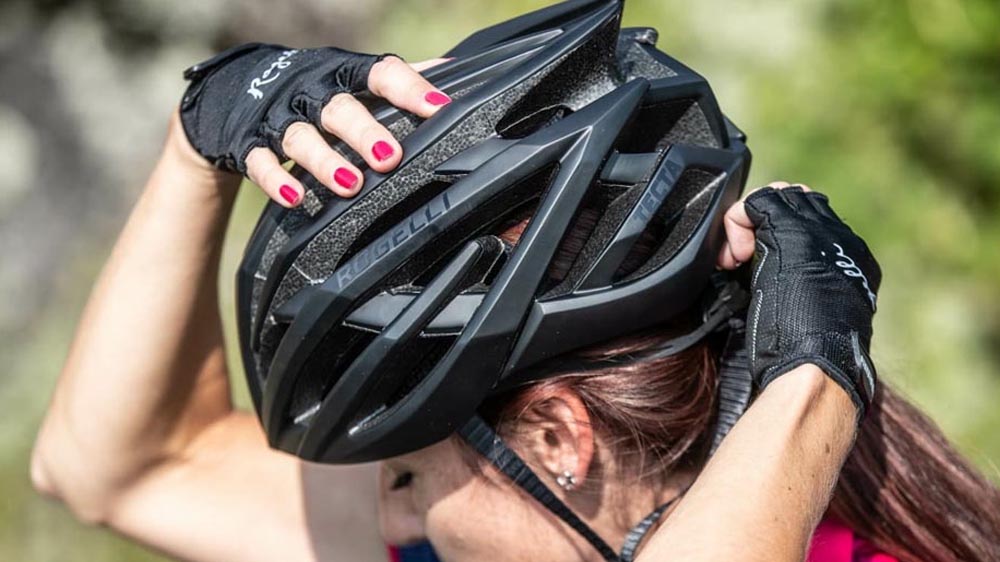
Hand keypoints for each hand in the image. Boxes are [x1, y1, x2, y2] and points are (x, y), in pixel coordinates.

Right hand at [178, 42, 451, 205]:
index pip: (380, 74)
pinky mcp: (246, 143)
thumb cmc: (312, 87)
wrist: (232, 89)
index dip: (410, 89)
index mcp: (342, 72)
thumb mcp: (349, 76)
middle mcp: (310, 91)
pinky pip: (259, 163)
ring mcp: (277, 117)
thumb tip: (452, 72)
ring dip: (325, 161)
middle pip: (338, 108)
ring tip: (350, 184)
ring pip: (300, 137)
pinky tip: (296, 198)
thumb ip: (395, 78)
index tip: (439, 108)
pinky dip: (276, 180)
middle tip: (389, 156)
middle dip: (363, 132)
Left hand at [718, 182, 881, 417]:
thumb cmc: (805, 358)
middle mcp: (842, 241)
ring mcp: (821, 232)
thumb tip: (776, 289)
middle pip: (798, 202)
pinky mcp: (794, 232)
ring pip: (780, 195)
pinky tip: (734, 257)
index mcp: (852, 263)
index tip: (756, 268)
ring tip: (738, 258)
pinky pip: (758, 201)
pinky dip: (736, 223)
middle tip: (741, 258)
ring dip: (751, 222)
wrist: (816, 365)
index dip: (776, 237)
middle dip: (763, 223)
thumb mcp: (809, 318)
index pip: (814, 223)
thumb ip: (801, 292)